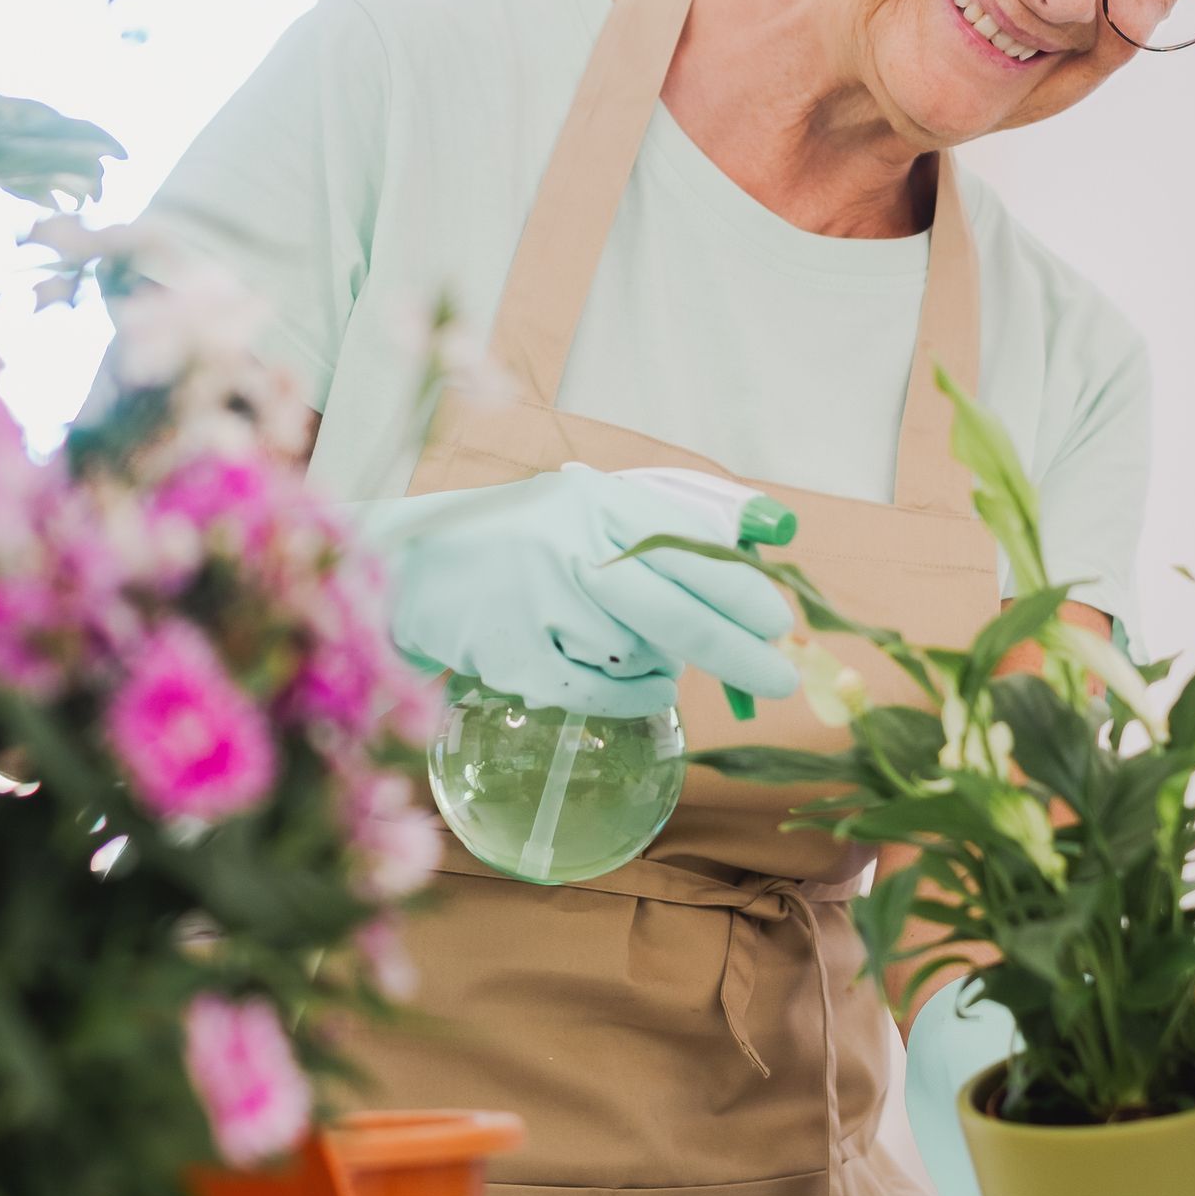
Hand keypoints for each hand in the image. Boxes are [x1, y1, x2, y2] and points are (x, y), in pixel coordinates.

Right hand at [357, 464, 798, 715]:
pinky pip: (601, 691)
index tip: (779, 621)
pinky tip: (644, 686)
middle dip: (739, 651)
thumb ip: (660, 535)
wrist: (412, 570)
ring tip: (631, 645)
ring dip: (656, 663)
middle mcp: (568, 545)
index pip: (687, 545)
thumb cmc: (519, 544)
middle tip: (783, 680)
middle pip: (676, 611)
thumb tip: (753, 573)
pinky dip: (633, 695)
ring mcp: (538, 602)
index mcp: (595, 500)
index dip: (740, 589)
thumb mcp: (584, 512)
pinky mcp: (514, 655)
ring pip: (638, 655)